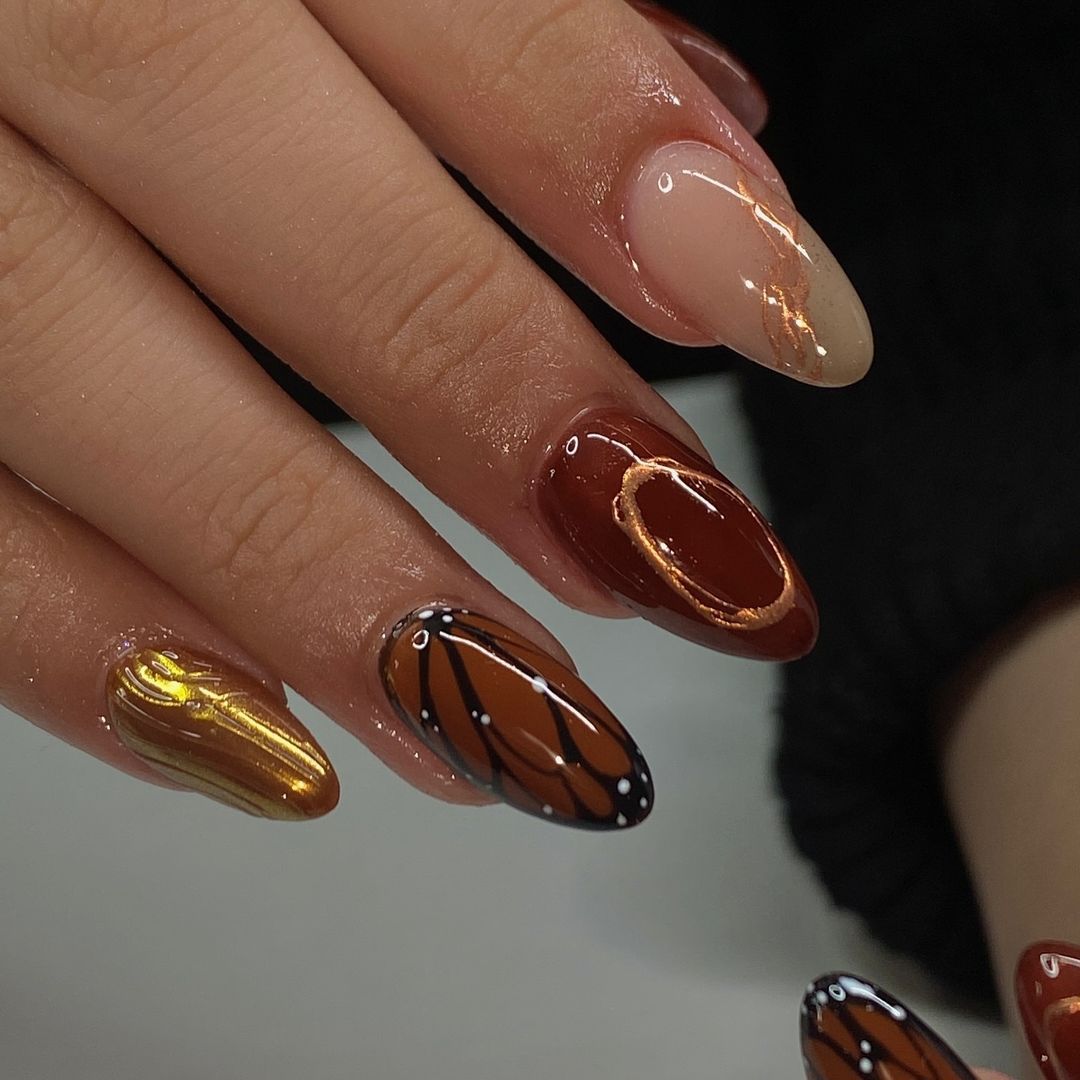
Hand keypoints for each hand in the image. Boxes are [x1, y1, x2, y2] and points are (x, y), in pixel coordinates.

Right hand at [0, 0, 869, 824]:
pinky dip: (83, 644)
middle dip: (481, 386)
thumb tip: (716, 151)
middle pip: (230, 149)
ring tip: (507, 734)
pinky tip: (265, 749)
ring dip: (309, 577)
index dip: (599, 137)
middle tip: (679, 573)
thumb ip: (510, 37)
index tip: (794, 317)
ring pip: (69, 360)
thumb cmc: (163, 14)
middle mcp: (21, 6)